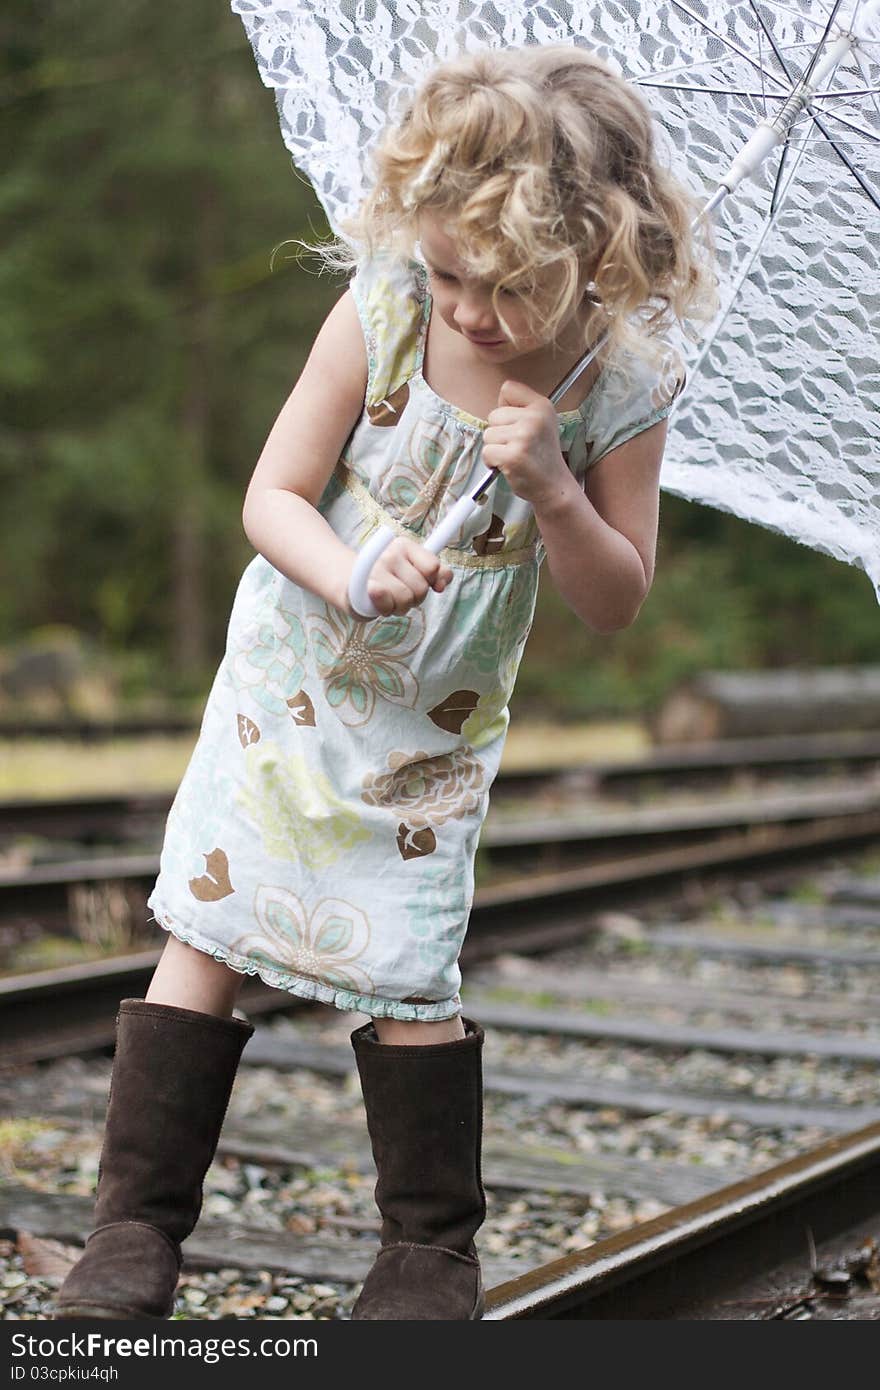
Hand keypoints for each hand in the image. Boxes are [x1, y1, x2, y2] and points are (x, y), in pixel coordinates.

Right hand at [359, 536, 452, 616]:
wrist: (348, 580)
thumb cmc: (387, 577)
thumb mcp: (413, 569)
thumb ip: (436, 574)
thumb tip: (441, 584)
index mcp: (405, 545)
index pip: (433, 567)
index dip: (431, 581)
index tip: (423, 583)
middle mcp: (390, 553)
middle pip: (421, 588)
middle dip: (414, 598)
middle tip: (399, 594)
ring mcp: (376, 569)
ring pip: (406, 600)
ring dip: (398, 607)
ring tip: (388, 599)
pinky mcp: (363, 587)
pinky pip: (387, 604)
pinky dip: (385, 608)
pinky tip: (378, 603)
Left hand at [483, 379, 568, 507]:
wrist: (553, 485)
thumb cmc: (542, 456)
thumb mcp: (541, 422)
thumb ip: (520, 408)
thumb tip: (498, 404)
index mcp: (542, 405)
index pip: (508, 388)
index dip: (505, 407)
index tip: (517, 423)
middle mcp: (534, 418)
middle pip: (493, 415)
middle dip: (499, 432)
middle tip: (517, 445)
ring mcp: (523, 436)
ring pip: (488, 434)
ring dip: (496, 448)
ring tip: (514, 455)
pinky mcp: (513, 456)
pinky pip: (487, 452)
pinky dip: (492, 462)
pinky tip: (508, 465)